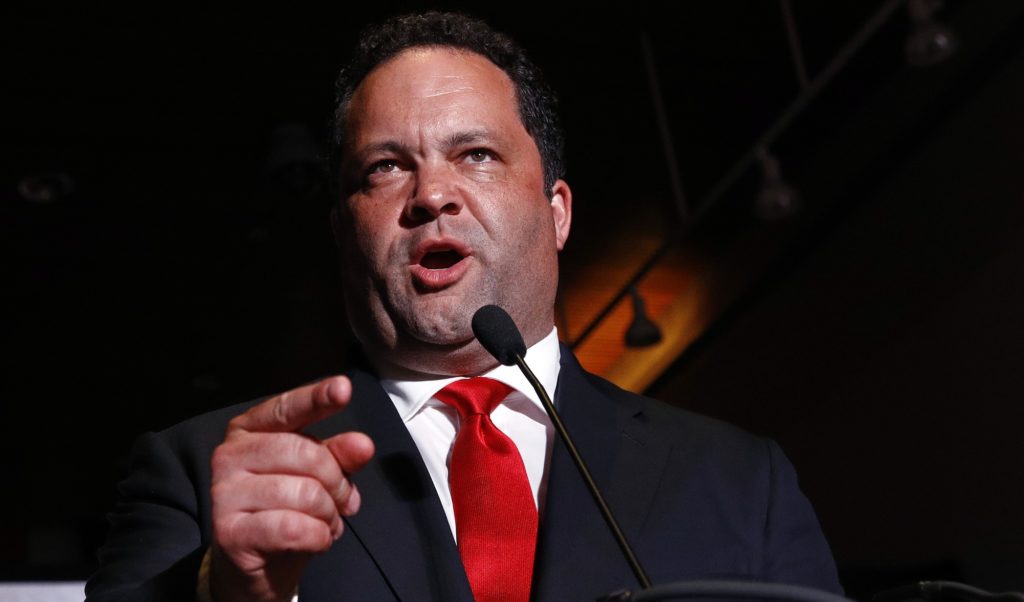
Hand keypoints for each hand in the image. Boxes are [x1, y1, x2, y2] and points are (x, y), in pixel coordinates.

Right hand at [208, 376, 374, 601]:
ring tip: (328, 523)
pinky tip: (317, 540)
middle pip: (306, 453)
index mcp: (250, 429)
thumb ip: (338, 455)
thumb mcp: (318, 476)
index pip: (287, 408)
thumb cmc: (288, 508)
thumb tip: (362, 445)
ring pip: (304, 493)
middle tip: (345, 502)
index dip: (316, 398)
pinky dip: (318, 536)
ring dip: (330, 514)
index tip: (343, 389)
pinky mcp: (228, 531)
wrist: (258, 565)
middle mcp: (230, 454)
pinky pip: (292, 527)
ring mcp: (224, 492)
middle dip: (338, 481)